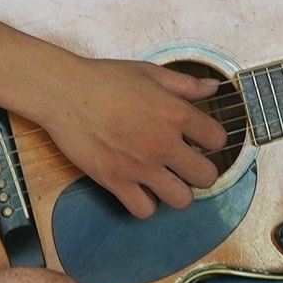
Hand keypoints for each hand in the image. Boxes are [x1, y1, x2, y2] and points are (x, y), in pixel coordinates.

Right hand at [30, 57, 224, 217]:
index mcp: (175, 113)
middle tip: (186, 164)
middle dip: (200, 172)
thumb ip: (185, 84)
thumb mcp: (149, 72)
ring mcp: (140, 166)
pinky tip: (140, 189)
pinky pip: (144, 210)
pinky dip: (145, 203)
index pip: (218, 139)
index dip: (212, 140)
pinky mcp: (116, 181)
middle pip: (206, 177)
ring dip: (177, 192)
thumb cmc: (104, 79)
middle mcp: (163, 144)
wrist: (64, 93)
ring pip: (181, 200)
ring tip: (165, 180)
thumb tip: (212, 88)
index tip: (200, 139)